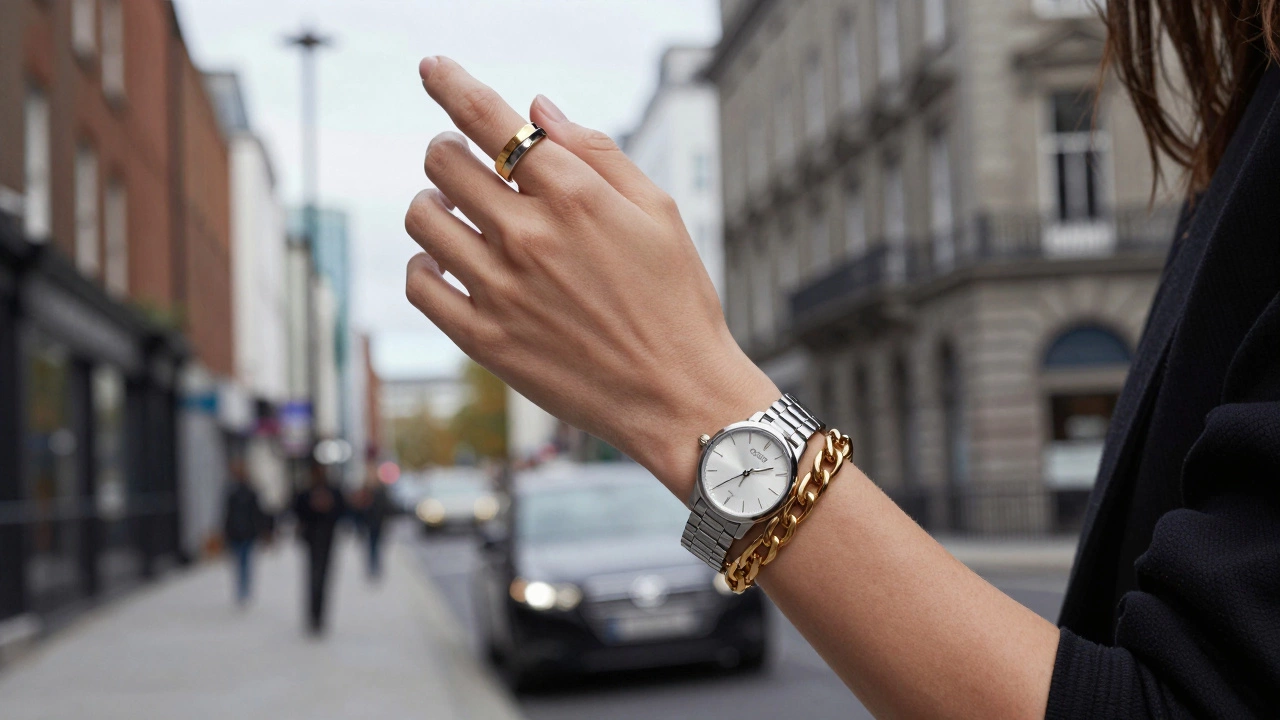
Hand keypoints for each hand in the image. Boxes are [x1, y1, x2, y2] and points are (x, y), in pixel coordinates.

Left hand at [405, 57, 777, 497]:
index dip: (451, 83)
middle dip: (452, 150)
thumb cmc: (677, 301)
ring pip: (424, 217)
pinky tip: (453, 265)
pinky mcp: (484, 339)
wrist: (679, 397)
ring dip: (436, 203)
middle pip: (443, 161)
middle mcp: (528, 236)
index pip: (489, 118)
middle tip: (472, 164)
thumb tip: (538, 106)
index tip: (431, 67)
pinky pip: (421, 285)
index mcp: (574, 195)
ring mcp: (500, 289)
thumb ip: (597, 151)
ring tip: (464, 217)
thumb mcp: (659, 211)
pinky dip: (427, 264)